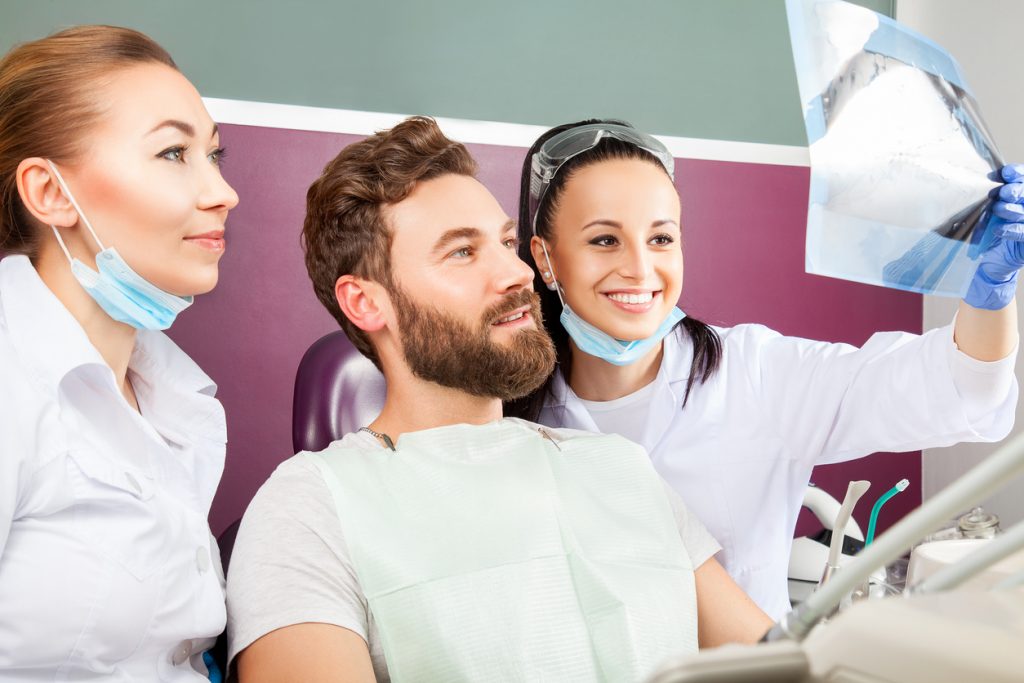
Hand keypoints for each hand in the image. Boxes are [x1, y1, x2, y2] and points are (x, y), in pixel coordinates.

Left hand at [964, 164, 1023, 309]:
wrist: (986, 263)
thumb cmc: (983, 233)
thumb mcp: (980, 214)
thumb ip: (981, 200)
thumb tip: (967, 182)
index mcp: (1016, 197)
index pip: (1022, 179)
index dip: (1017, 174)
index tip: (1005, 172)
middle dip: (1017, 190)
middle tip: (1004, 192)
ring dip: (1012, 209)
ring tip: (999, 208)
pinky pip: (1023, 233)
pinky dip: (1011, 230)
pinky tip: (998, 230)